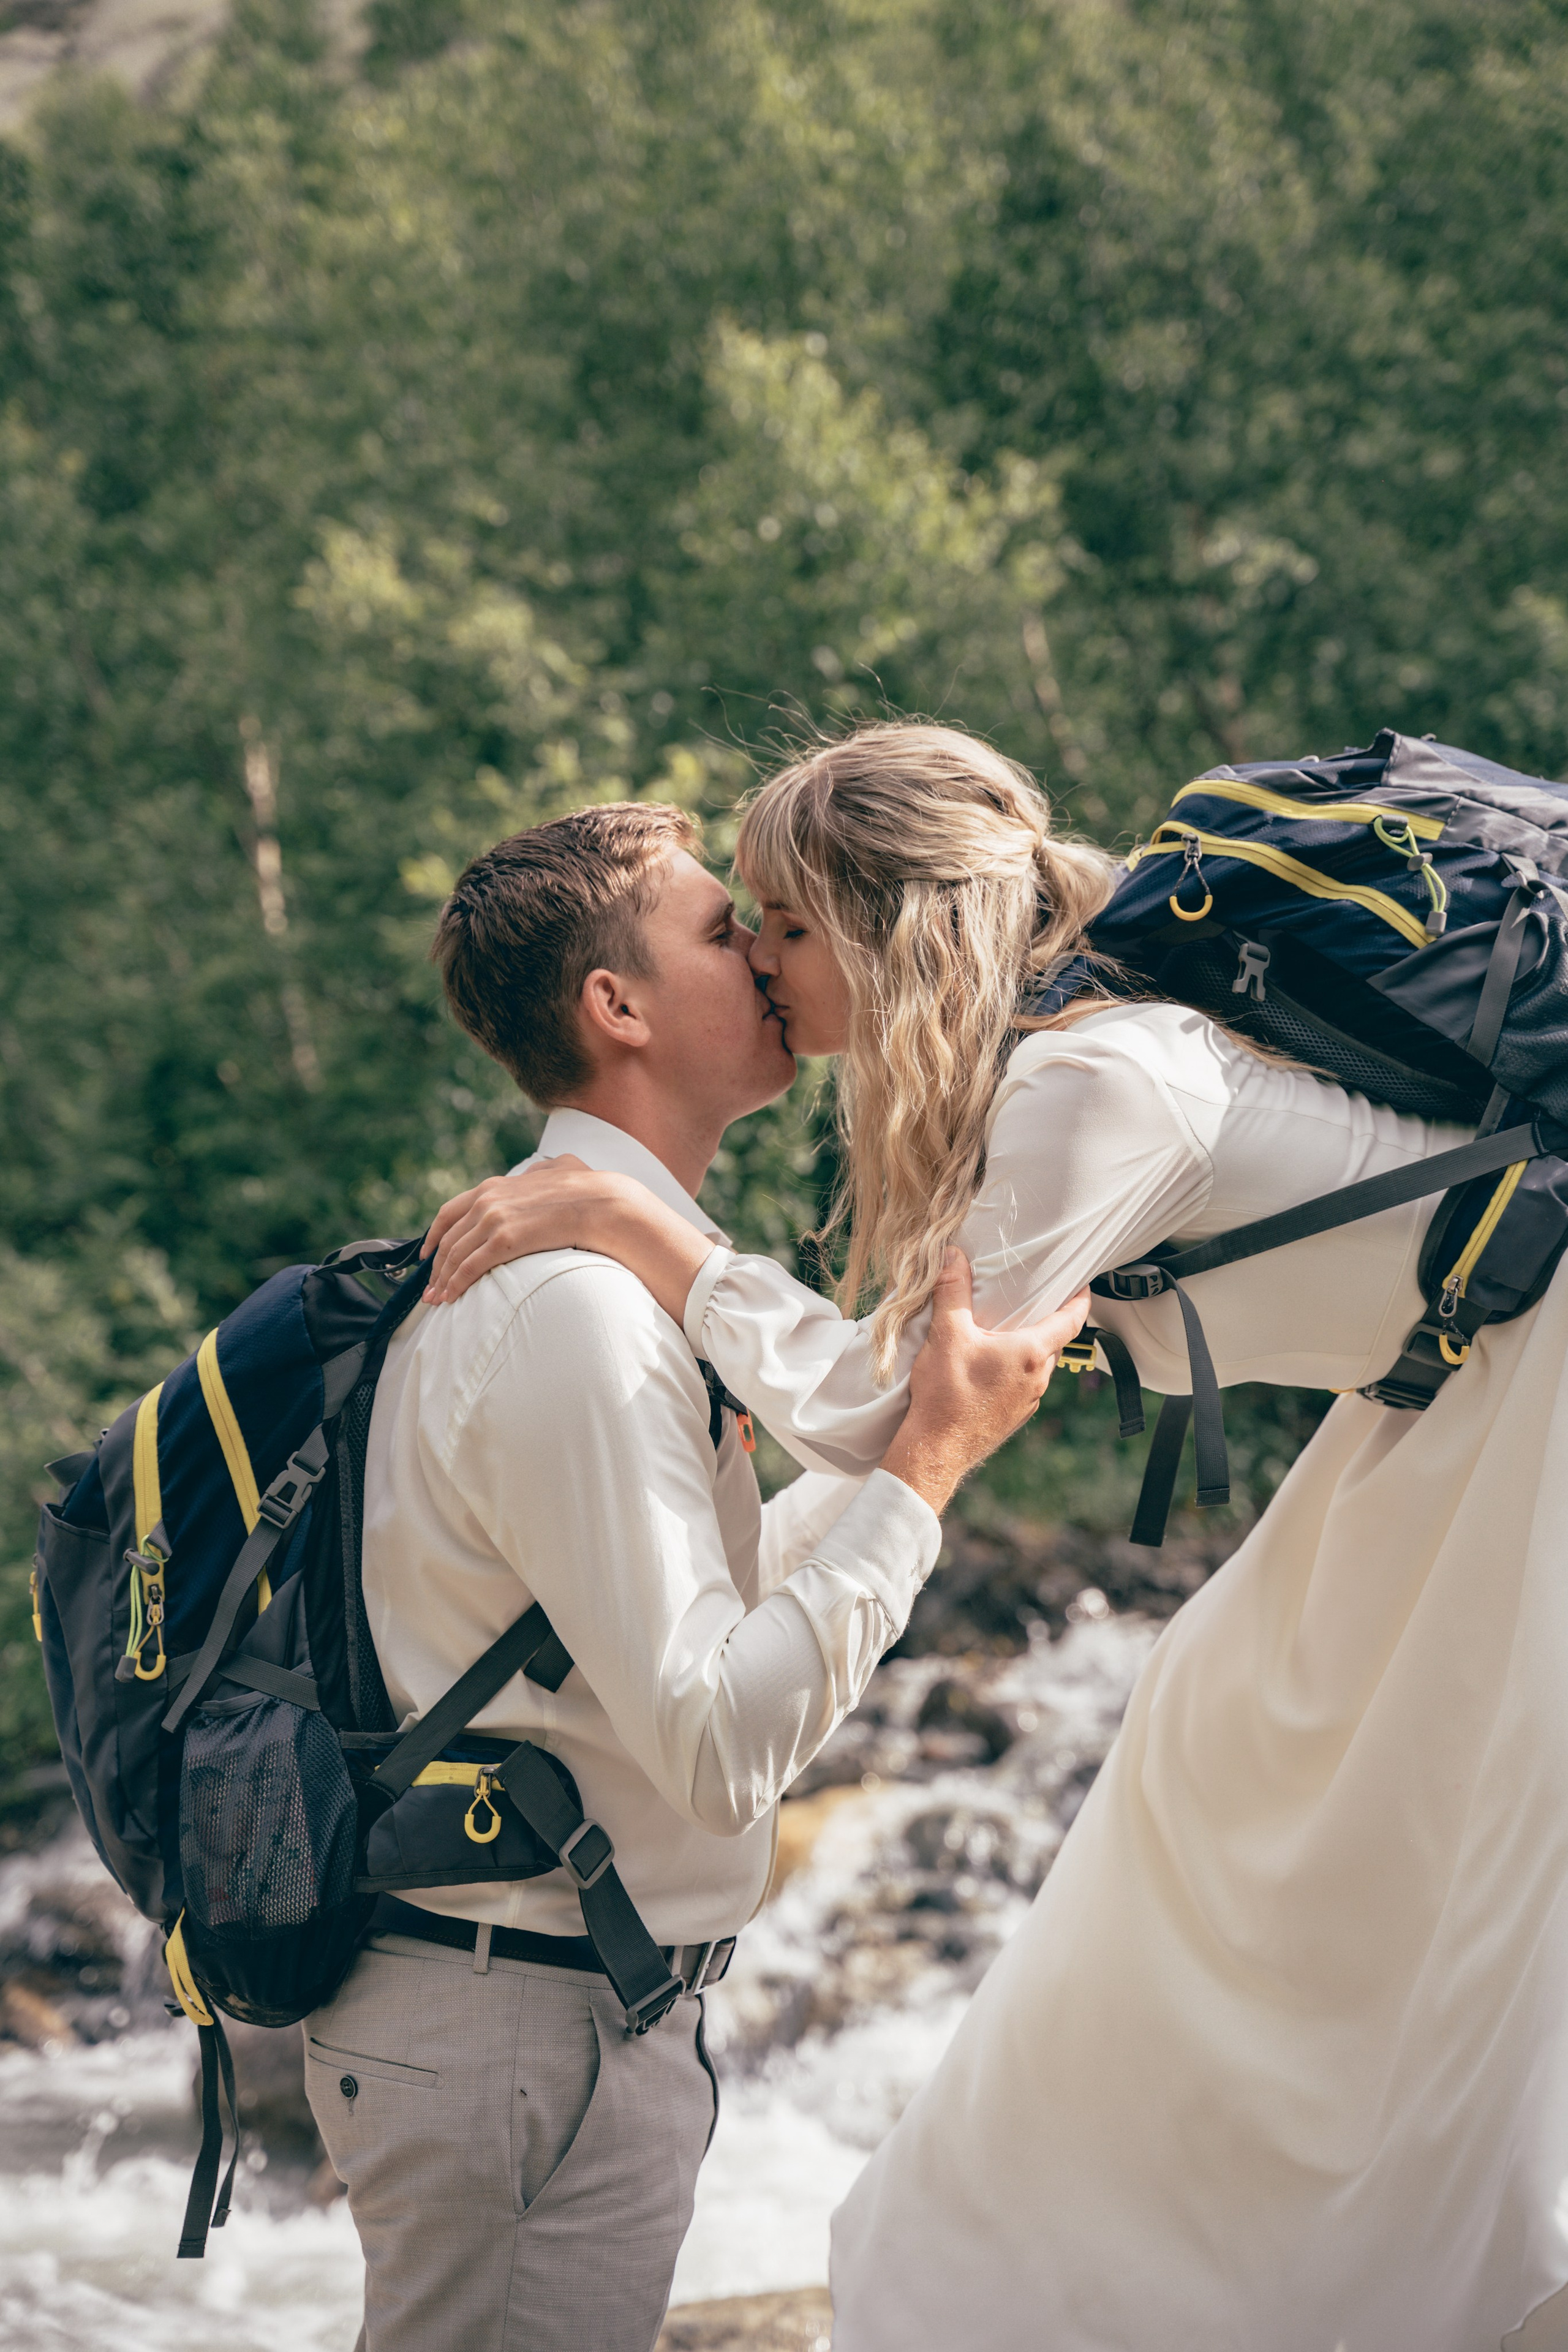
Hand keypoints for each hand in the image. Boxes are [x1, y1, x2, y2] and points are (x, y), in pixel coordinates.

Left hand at [422, 1157, 606, 1301]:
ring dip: (442, 1281)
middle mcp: (487, 1200)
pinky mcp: (504, 1240)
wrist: (601, 1201)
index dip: (434, 1236)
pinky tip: (452, 1297)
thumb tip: (538, 1171)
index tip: (427, 1254)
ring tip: (437, 1300)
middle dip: (435, 1267)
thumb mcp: (557, 1168)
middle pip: (449, 1239)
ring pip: (455, 1255)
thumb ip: (540, 1171)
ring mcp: (494, 1219)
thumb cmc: (587, 1187)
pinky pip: (470, 1267)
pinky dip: (456, 1284)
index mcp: (493, 1186)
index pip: (449, 1212)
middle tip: (429, 1288)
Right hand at [880, 1251, 1089, 1517]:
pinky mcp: (1014, 1417)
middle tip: (1033, 1300)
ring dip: (1029, 1347)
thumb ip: (952, 1290)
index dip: (1080, 1300)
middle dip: (1047, 1320)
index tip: (1084, 1285)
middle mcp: (1038, 1379)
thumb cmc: (946, 1394)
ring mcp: (1029, 1401)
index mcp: (1031, 1353)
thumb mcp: (946, 1334)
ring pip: (1039, 1365)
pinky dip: (1015, 1370)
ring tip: (1006, 1332)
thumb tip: (953, 1256)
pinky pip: (1024, 1385)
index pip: (1072, 1320)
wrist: (936, 1449)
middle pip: (1054, 1341)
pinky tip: (990, 1366)